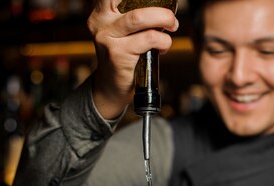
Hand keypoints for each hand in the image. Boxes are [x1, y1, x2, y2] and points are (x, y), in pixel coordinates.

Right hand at [87, 0, 178, 118]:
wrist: (111, 87)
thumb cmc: (123, 57)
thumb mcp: (123, 32)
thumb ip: (135, 16)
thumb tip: (164, 6)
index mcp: (101, 13)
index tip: (159, 2)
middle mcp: (101, 22)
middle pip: (130, 0)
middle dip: (157, 6)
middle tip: (170, 15)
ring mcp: (107, 38)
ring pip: (140, 17)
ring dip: (164, 19)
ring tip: (172, 25)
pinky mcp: (118, 54)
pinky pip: (148, 39)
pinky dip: (163, 40)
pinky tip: (163, 46)